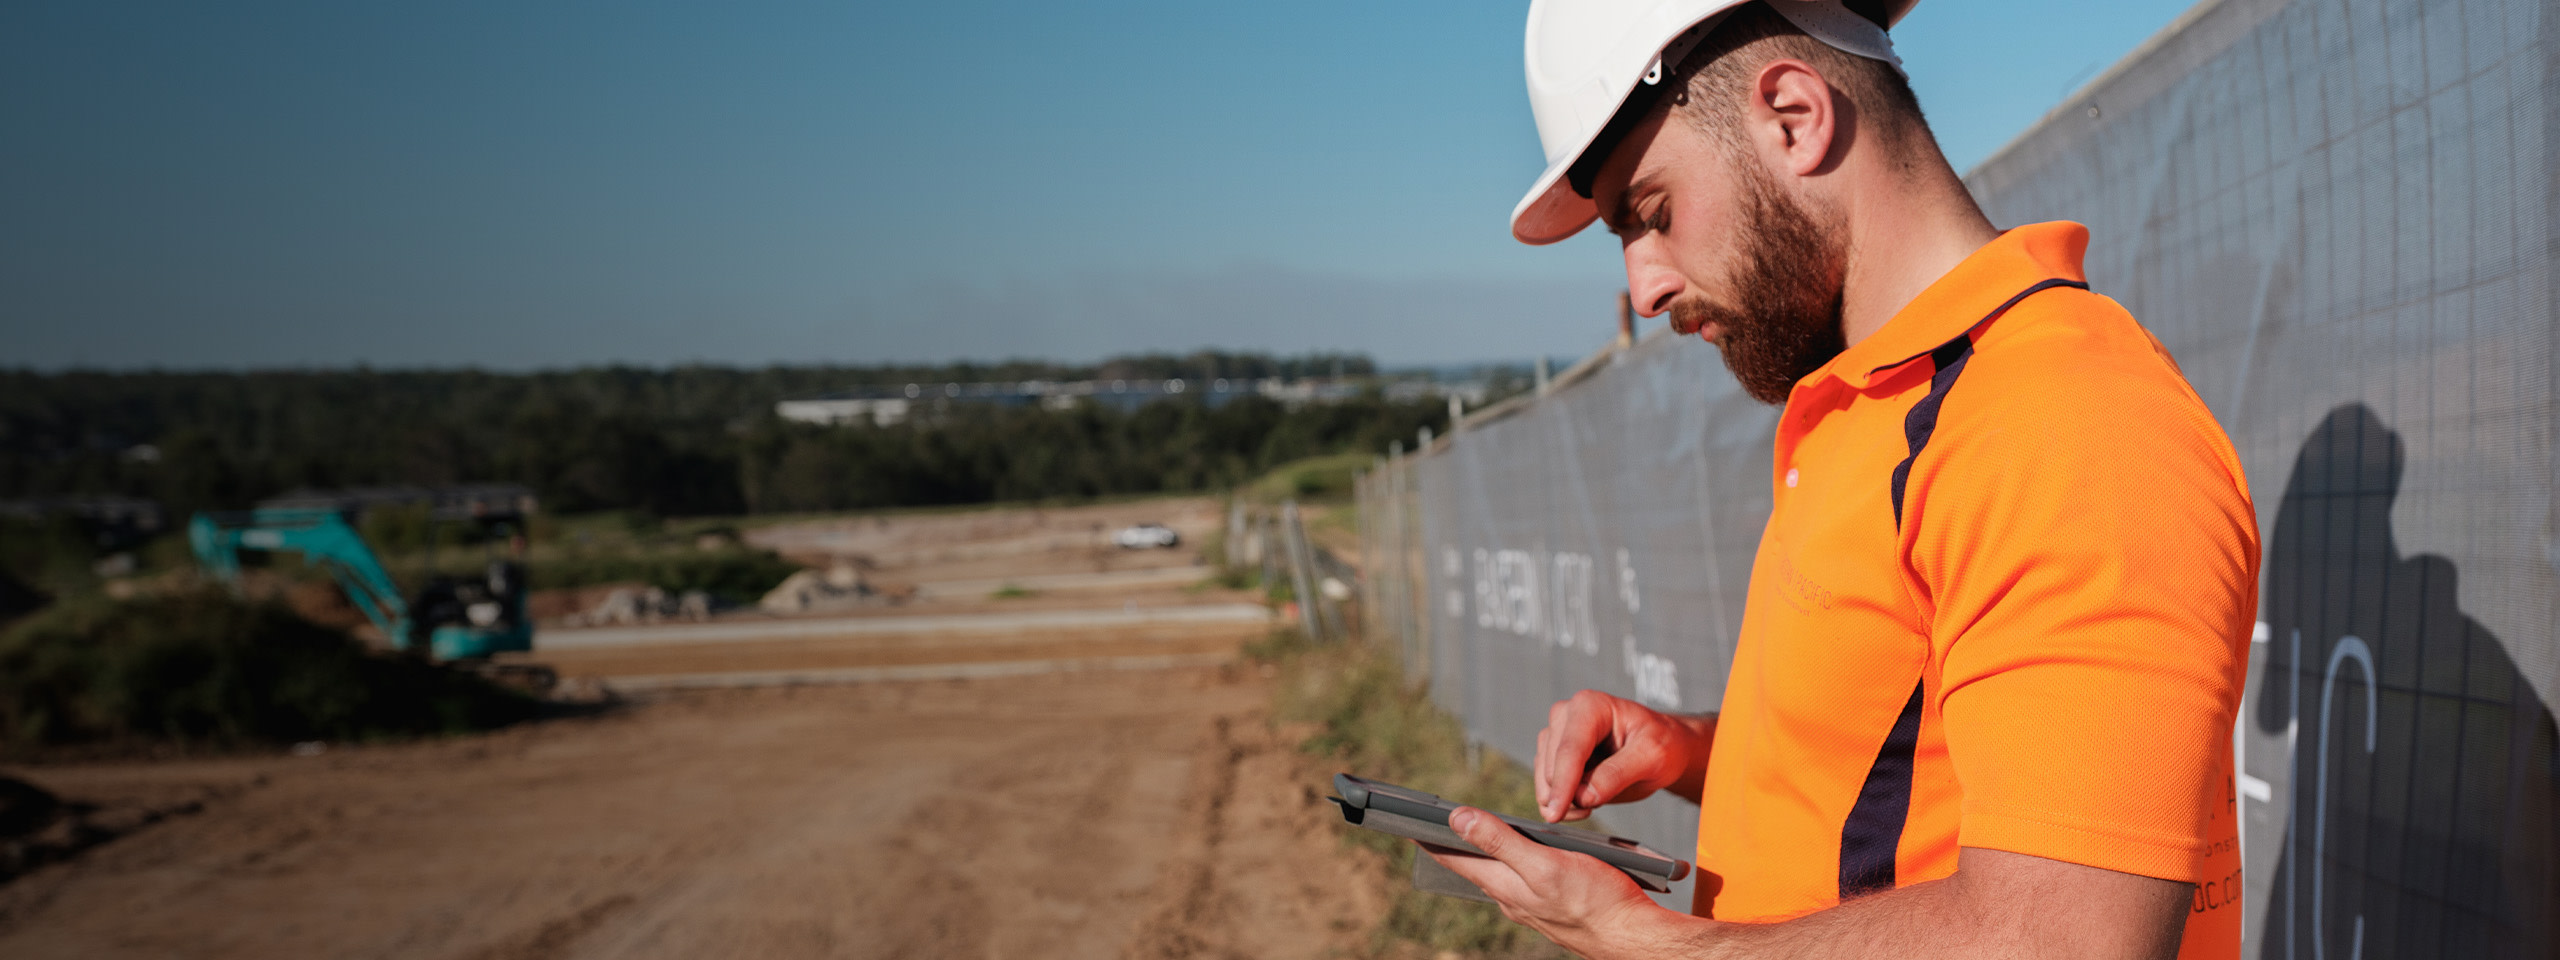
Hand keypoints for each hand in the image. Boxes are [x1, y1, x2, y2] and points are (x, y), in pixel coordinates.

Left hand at [1424, 806, 1663, 957]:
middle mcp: (1512, 898)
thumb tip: (1457, 820)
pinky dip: (1512, 864)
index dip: (1430, 839)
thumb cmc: (1596, 901)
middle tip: (1430, 825)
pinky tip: (1521, 857)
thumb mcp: (1545, 863)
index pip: (1455, 858)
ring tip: (1468, 835)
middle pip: (1473, 866)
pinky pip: (1522, 882)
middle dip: (1452, 845)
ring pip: (1498, 875)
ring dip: (1482, 854)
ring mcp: (1532, 905)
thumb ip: (1500, 842)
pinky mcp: (1552, 907)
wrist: (1633, 937)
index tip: (1407, 822)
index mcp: (1505, 886)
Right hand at [1535, 690, 1712, 821]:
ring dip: (1564, 801)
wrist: (1662, 748)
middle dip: (1568, 794)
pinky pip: (1546, 787)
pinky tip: (1584, 805)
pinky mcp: (1554, 757)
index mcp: (1590, 706)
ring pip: (1544, 779)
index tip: (1558, 812)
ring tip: (1595, 803)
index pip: (1570, 749)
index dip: (1563, 783)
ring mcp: (1557, 736)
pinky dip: (1562, 804)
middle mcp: (1566, 716)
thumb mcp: (1653, 756)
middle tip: (1598, 805)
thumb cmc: (1662, 743)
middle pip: (1551, 766)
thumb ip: (1618, 774)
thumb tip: (1583, 797)